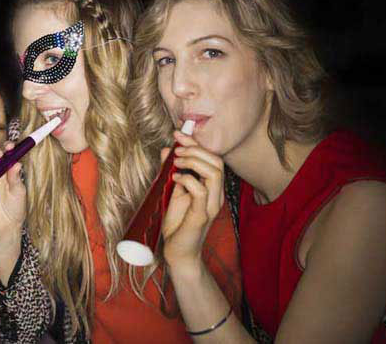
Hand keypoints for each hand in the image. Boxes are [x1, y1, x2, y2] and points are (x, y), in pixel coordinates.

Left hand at [161, 131, 224, 268]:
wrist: (177, 252)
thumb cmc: (177, 223)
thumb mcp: (172, 191)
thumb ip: (172, 170)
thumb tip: (168, 149)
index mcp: (212, 188)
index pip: (213, 159)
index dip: (196, 144)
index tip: (178, 134)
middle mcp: (216, 195)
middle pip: (217, 162)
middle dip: (196, 149)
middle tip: (177, 149)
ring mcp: (210, 206)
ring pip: (214, 173)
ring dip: (193, 161)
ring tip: (176, 161)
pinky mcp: (201, 216)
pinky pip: (200, 191)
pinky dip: (187, 179)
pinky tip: (175, 178)